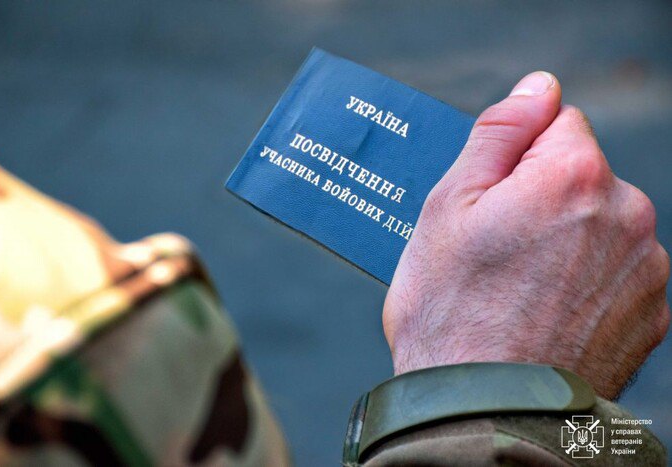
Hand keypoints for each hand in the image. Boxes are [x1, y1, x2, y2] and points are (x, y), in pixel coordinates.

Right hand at [383, 72, 669, 398]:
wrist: (484, 413)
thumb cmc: (451, 312)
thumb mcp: (447, 208)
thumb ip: (498, 133)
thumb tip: (537, 88)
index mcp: (573, 176)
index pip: (557, 122)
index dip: (514, 159)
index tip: (490, 202)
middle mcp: (626, 213)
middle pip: (582, 175)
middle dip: (543, 198)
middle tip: (496, 252)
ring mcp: (645, 268)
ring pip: (601, 224)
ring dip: (568, 242)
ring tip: (519, 290)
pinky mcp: (652, 313)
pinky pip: (617, 271)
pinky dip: (588, 282)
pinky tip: (548, 314)